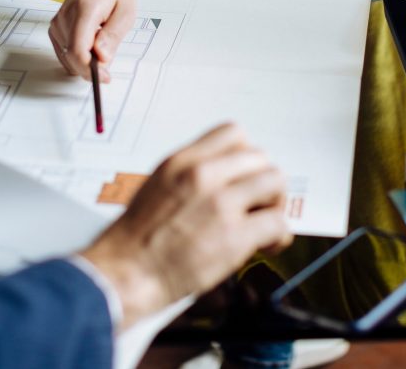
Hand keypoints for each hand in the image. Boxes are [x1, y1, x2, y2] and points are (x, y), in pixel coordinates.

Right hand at [49, 0, 136, 81]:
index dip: (90, 70)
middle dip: (90, 68)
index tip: (105, 77)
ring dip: (86, 60)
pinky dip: (78, 57)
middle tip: (109, 62)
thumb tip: (102, 59)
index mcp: (84, 10)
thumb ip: (113, 35)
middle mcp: (65, 16)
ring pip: (68, 58)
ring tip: (101, 39)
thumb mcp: (126, 11)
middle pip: (71, 57)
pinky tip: (91, 43)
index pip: (77, 49)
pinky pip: (65, 53)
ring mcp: (57, 22)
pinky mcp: (55, 28)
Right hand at [80, 123, 291, 327]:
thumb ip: (192, 174)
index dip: (246, 155)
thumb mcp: (159, 185)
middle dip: (263, 181)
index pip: (234, 132)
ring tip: (263, 223)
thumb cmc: (137, 238)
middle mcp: (203, 174)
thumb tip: (226, 176)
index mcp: (183, 161)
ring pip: (275, 182)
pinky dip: (279, 236)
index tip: (244, 175)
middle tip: (257, 204)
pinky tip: (268, 245)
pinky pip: (278, 223)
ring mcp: (220, 203)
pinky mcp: (234, 236)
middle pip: (260, 157)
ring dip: (275, 203)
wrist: (126, 273)